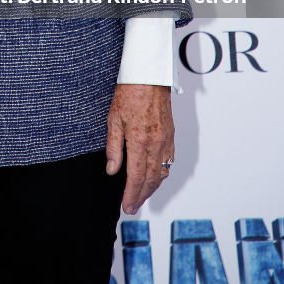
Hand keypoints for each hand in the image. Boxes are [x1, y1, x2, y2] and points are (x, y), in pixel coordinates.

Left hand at [105, 83, 173, 214]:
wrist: (149, 77)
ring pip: (162, 172)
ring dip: (152, 187)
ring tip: (141, 195)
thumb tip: (112, 170)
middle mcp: (156, 144)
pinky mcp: (171, 135)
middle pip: (151, 179)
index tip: (127, 206)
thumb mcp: (113, 120)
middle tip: (133, 206)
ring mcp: (166, 140)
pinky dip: (161, 174)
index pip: (136, 177)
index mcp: (139, 141)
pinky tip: (155, 176)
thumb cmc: (129, 93)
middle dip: (141, 196)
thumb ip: (114, 148)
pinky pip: (169, 161)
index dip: (131, 195)